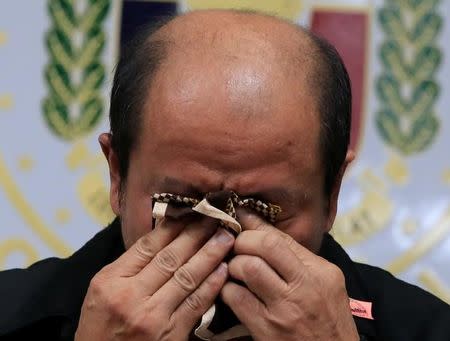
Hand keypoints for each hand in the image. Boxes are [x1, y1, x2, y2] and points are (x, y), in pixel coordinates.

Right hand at [75, 217, 233, 340]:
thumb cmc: (100, 327)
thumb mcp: (101, 291)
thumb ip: (128, 266)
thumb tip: (162, 237)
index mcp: (110, 281)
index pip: (147, 246)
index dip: (173, 227)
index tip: (191, 212)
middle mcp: (131, 296)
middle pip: (170, 257)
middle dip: (196, 234)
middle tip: (216, 216)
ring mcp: (153, 317)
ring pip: (187, 277)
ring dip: (210, 254)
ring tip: (226, 237)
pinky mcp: (171, 336)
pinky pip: (196, 304)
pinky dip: (211, 285)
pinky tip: (223, 269)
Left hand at [221, 212, 358, 340]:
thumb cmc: (328, 323)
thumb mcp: (325, 286)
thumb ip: (298, 259)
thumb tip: (264, 230)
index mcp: (321, 271)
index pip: (282, 238)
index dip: (255, 225)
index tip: (240, 217)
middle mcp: (305, 286)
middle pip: (264, 245)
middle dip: (242, 240)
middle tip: (235, 246)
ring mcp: (285, 308)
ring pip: (248, 267)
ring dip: (233, 264)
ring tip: (234, 269)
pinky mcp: (267, 329)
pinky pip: (236, 297)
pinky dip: (227, 289)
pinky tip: (231, 291)